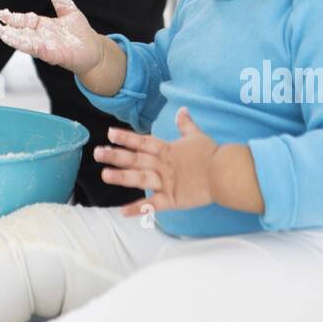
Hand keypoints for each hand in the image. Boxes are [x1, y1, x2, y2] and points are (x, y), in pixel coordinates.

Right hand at [0, 0, 103, 75]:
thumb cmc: (81, 33)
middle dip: (7, 31)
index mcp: (42, 26)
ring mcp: (47, 47)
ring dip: (15, 40)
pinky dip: (31, 47)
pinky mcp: (55, 55)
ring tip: (3, 35)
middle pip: (21, 33)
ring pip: (27, 43)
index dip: (13, 17)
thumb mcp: (69, 11)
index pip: (24, 20)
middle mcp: (41, 37)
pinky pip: (40, 51)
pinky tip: (23, 44)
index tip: (1, 13)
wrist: (95, 51)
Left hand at [94, 107, 219, 215]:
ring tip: (105, 174)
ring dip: (122, 177)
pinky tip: (123, 211)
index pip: (143, 141)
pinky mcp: (173, 199)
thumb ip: (186, 124)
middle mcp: (163, 164)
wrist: (225, 174)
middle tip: (97, 152)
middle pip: (136, 159)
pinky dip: (138, 209)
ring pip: (140, 178)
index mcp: (167, 149)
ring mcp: (167, 182)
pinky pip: (153, 205)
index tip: (110, 133)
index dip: (126, 138)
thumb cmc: (212, 154)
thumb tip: (182, 109)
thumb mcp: (197, 136)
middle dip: (116, 155)